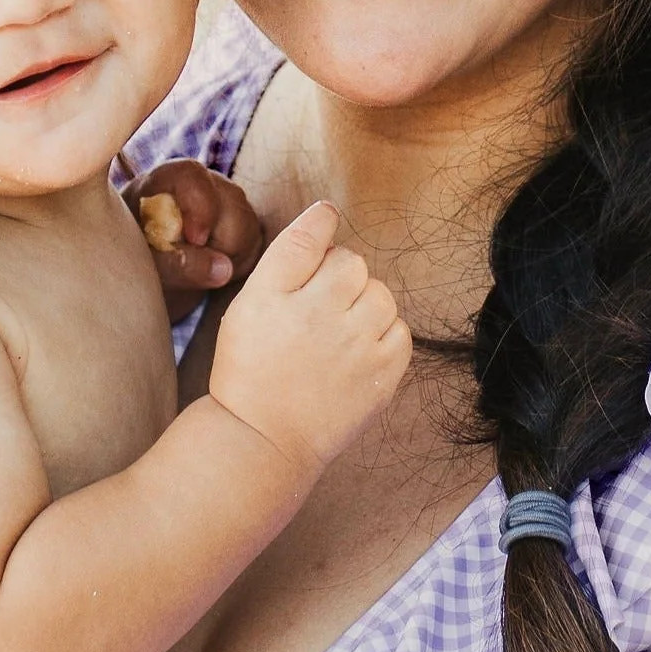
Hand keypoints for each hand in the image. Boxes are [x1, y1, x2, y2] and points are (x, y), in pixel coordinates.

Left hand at [125, 159, 264, 320]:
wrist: (147, 267)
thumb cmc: (135, 258)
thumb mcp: (147, 264)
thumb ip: (176, 264)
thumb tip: (223, 269)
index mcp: (168, 179)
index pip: (193, 176)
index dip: (201, 207)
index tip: (195, 240)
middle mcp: (205, 184)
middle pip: (232, 207)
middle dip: (217, 244)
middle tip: (185, 264)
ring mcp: (228, 202)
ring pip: (249, 231)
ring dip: (227, 259)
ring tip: (194, 268)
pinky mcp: (243, 224)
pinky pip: (256, 248)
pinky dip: (238, 265)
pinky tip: (210, 268)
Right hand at [207, 201, 411, 475]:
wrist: (265, 439)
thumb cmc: (252, 369)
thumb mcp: (250, 306)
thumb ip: (288, 256)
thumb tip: (327, 211)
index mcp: (276, 294)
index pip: (311, 235)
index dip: (320, 225)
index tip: (322, 224)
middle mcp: (316, 314)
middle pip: (351, 264)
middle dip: (338, 278)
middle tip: (315, 312)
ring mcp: (355, 346)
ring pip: (380, 295)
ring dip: (364, 305)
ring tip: (337, 334)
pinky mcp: (381, 375)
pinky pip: (400, 332)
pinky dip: (383, 336)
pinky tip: (356, 354)